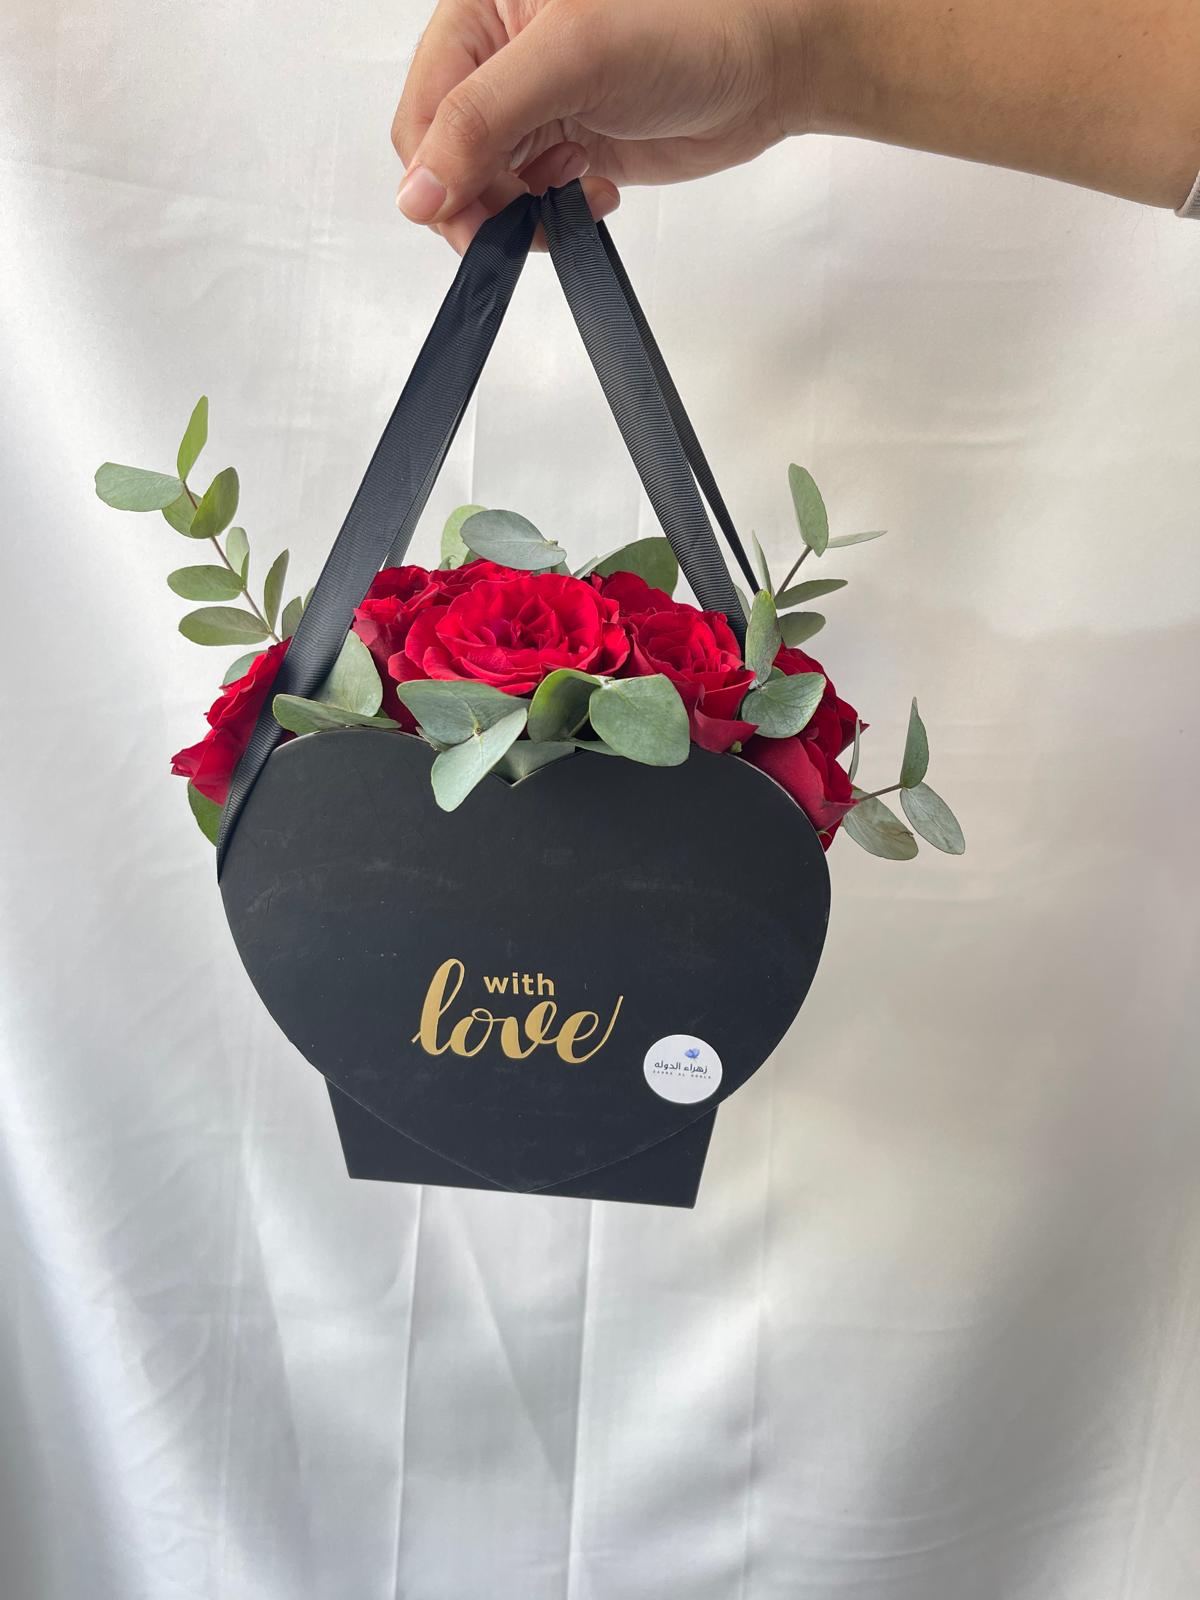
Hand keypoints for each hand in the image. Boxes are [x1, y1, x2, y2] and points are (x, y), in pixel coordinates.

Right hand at [391, 0, 805, 249]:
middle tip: (529, 214)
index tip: (469, 219)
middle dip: (480, 197)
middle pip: (445, 155)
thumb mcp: (572, 59)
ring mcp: (532, 103)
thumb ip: (481, 121)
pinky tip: (593, 190)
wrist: (770, 61)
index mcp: (479, 8)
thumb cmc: (690, 24)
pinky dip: (551, 213)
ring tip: (575, 184)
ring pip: (484, 186)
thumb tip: (415, 193)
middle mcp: (498, 54)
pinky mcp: (566, 143)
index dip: (437, 173)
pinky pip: (528, 200)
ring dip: (520, 208)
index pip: (423, 109)